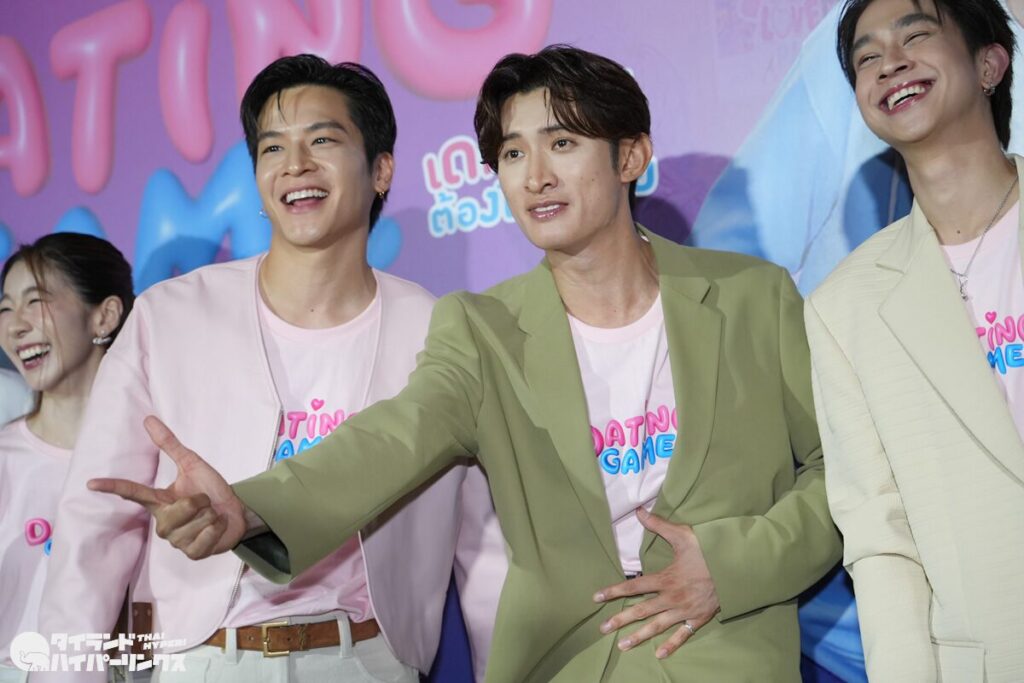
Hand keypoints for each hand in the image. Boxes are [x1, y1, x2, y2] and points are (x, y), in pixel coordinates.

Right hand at [88, 416, 249, 558]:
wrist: (235, 512)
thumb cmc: (211, 490)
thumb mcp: (192, 464)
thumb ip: (170, 445)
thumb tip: (148, 419)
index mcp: (159, 501)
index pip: (133, 492)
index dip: (113, 486)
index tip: (91, 482)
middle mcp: (163, 522)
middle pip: (180, 509)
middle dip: (201, 501)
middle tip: (206, 502)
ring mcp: (176, 541)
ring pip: (196, 522)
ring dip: (211, 515)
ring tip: (211, 516)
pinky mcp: (192, 553)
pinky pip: (205, 538)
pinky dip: (217, 528)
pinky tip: (215, 528)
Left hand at [593, 507, 719, 658]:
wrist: (736, 566)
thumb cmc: (709, 549)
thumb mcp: (682, 534)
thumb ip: (658, 524)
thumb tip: (638, 511)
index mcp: (665, 579)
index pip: (633, 586)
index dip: (614, 591)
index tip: (597, 597)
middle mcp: (671, 598)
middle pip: (640, 611)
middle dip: (620, 619)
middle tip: (602, 628)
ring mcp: (684, 610)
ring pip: (657, 626)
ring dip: (639, 636)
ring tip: (622, 645)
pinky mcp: (698, 618)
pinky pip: (683, 635)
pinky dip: (671, 645)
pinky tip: (659, 654)